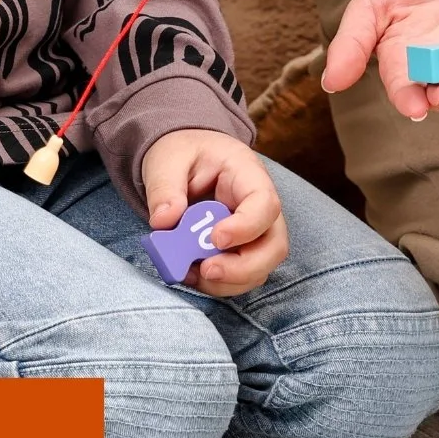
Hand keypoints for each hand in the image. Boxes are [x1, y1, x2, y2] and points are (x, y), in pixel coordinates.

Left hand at [141, 129, 286, 296]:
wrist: (183, 158)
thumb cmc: (182, 153)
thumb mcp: (167, 160)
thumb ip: (164, 188)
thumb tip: (164, 222)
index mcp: (248, 174)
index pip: (265, 203)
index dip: (246, 227)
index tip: (216, 239)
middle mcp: (260, 206)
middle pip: (274, 245)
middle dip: (243, 268)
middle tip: (206, 270)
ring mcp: (254, 231)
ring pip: (260, 268)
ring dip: (227, 281)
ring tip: (190, 273)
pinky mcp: (240, 250)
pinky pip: (240, 277)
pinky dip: (217, 284)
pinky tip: (190, 274)